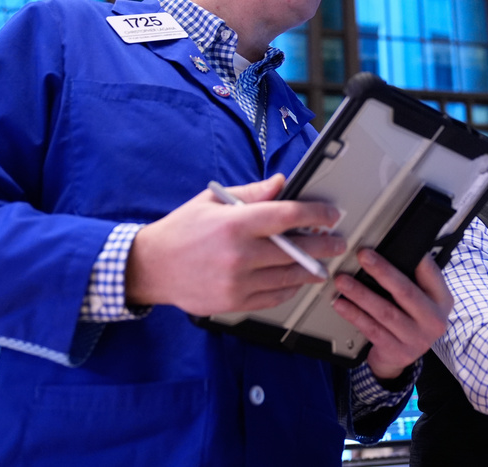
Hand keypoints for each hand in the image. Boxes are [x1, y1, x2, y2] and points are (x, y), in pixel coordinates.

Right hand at [125, 174, 344, 314]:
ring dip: (311, 269)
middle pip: (297, 250)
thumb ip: (251, 193)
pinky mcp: (235, 303)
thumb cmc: (181, 231)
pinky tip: (295, 279)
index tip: (330, 215)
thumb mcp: (212, 201)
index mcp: (235, 224)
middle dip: (324, 245)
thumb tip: (282, 184)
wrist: (151, 268)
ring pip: (289, 277)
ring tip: (321, 262)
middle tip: (337, 242)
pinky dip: (289, 287)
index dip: (316, 215)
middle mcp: (239, 254)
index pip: (287, 216)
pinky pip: (275, 297)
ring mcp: (238, 282)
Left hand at [332, 251, 453, 380]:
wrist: (401, 358)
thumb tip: (391, 249)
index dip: (415, 258)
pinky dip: (354, 315)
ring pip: (385, 311)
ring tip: (343, 280)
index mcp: (441, 300)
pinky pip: (372, 329)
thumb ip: (413, 279)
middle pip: (405, 291)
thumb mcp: (421, 300)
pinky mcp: (397, 351)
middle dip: (382, 271)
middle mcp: (433, 320)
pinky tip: (341, 304)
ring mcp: (417, 338)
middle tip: (363, 256)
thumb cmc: (409, 320)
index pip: (431, 273)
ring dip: (361, 293)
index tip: (395, 242)